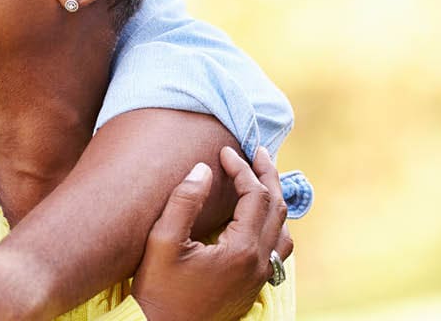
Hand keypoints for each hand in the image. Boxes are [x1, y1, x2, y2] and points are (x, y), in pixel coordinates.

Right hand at [132, 146, 291, 320]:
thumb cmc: (158, 289)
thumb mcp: (163, 241)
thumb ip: (184, 201)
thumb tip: (204, 169)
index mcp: (241, 250)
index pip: (255, 195)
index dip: (242, 168)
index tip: (224, 151)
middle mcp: (258, 264)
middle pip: (277, 208)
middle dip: (267, 175)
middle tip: (256, 151)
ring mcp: (259, 278)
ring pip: (282, 230)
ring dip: (273, 200)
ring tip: (260, 179)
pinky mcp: (253, 287)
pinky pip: (277, 249)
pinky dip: (271, 224)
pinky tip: (256, 218)